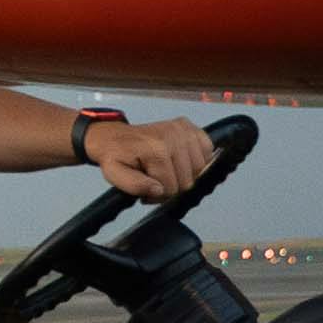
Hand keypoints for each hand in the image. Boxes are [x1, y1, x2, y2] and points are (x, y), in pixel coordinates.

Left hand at [87, 114, 216, 198]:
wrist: (114, 137)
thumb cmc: (116, 156)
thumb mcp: (114, 174)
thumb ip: (135, 185)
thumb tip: (159, 190)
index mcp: (156, 149)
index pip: (171, 187)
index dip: (158, 195)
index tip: (147, 190)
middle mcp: (173, 137)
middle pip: (188, 180)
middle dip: (171, 185)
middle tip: (155, 180)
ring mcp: (183, 129)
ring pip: (199, 169)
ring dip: (184, 174)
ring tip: (165, 170)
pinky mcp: (188, 126)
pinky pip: (207, 150)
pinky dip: (196, 159)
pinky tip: (179, 160)